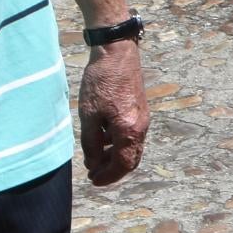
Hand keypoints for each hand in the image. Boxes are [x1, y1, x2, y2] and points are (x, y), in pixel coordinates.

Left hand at [79, 41, 148, 185]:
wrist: (117, 52)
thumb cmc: (101, 81)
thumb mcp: (89, 115)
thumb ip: (91, 143)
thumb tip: (93, 163)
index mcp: (129, 130)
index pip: (122, 165)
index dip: (107, 176)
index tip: (92, 180)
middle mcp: (141, 127)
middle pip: (131, 160)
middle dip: (113, 170)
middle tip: (94, 172)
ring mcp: (143, 118)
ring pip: (132, 148)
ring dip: (115, 157)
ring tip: (95, 156)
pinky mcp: (140, 109)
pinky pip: (132, 135)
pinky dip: (119, 143)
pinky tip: (103, 137)